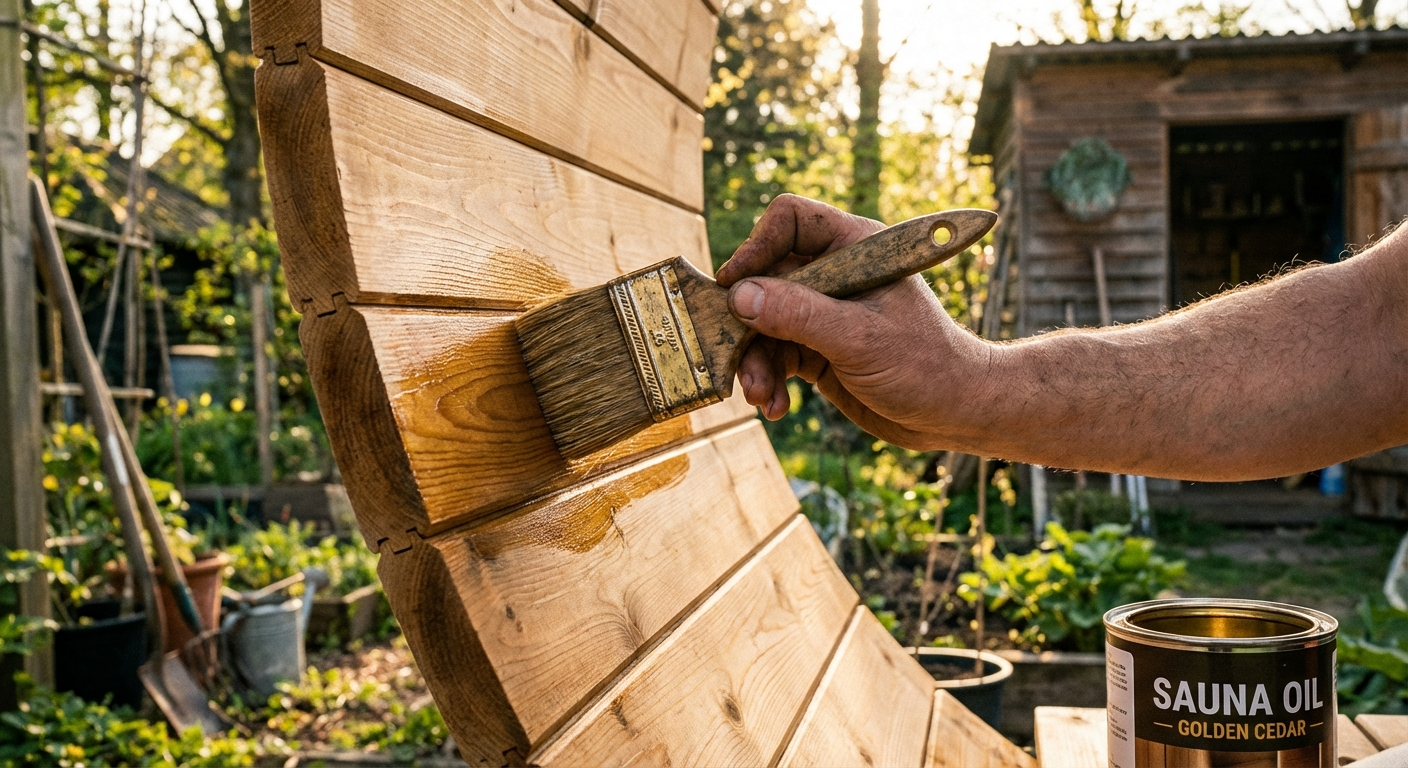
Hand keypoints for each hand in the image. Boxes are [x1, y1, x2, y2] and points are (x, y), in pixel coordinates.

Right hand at [716, 194, 991, 449]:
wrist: (955, 415)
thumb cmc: (926, 365)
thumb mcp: (860, 338)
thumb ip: (799, 315)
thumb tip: (740, 295)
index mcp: (855, 248)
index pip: (790, 220)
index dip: (756, 245)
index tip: (733, 283)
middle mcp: (835, 274)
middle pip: (765, 279)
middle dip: (747, 322)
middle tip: (735, 356)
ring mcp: (824, 313)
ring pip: (763, 323)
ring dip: (755, 361)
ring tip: (760, 396)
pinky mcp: (818, 348)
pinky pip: (775, 355)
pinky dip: (769, 380)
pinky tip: (775, 408)